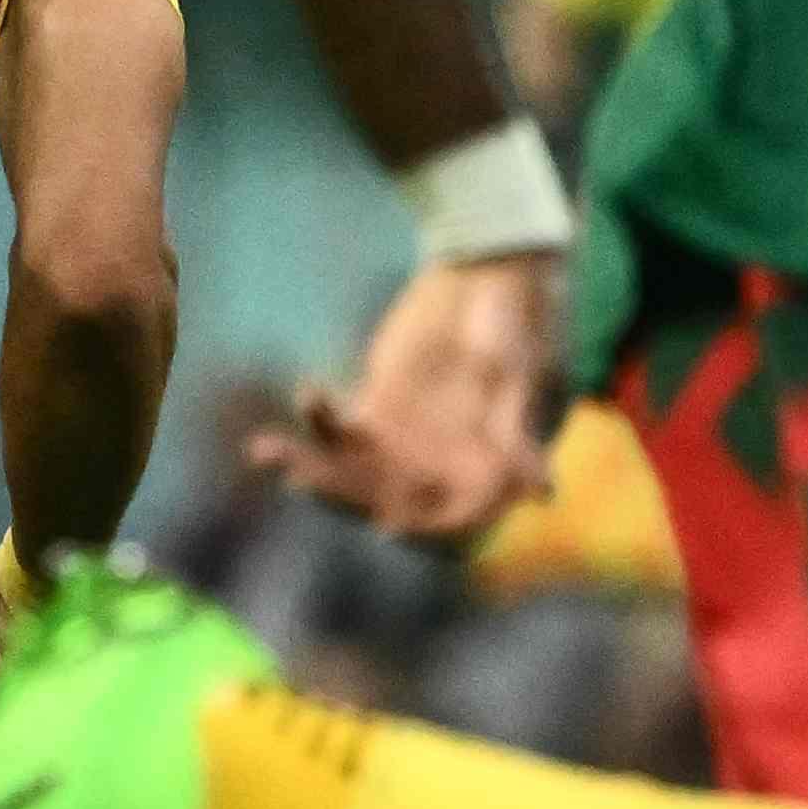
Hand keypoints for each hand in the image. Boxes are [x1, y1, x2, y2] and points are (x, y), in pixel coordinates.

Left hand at [253, 248, 564, 546]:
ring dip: (308, 466)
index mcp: (484, 473)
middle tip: (303, 481)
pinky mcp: (374, 414)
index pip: (452, 520)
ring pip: (349, 472)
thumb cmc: (513, 330)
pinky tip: (311, 392)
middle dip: (341, 495)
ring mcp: (401, 446)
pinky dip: (319, 417)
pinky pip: (337, 430)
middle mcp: (438, 470)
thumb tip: (543, 491)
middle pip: (384, 500)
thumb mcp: (517, 379)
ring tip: (264, 450)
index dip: (423, 528)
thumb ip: (517, 434)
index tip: (388, 527)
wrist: (486, 281)